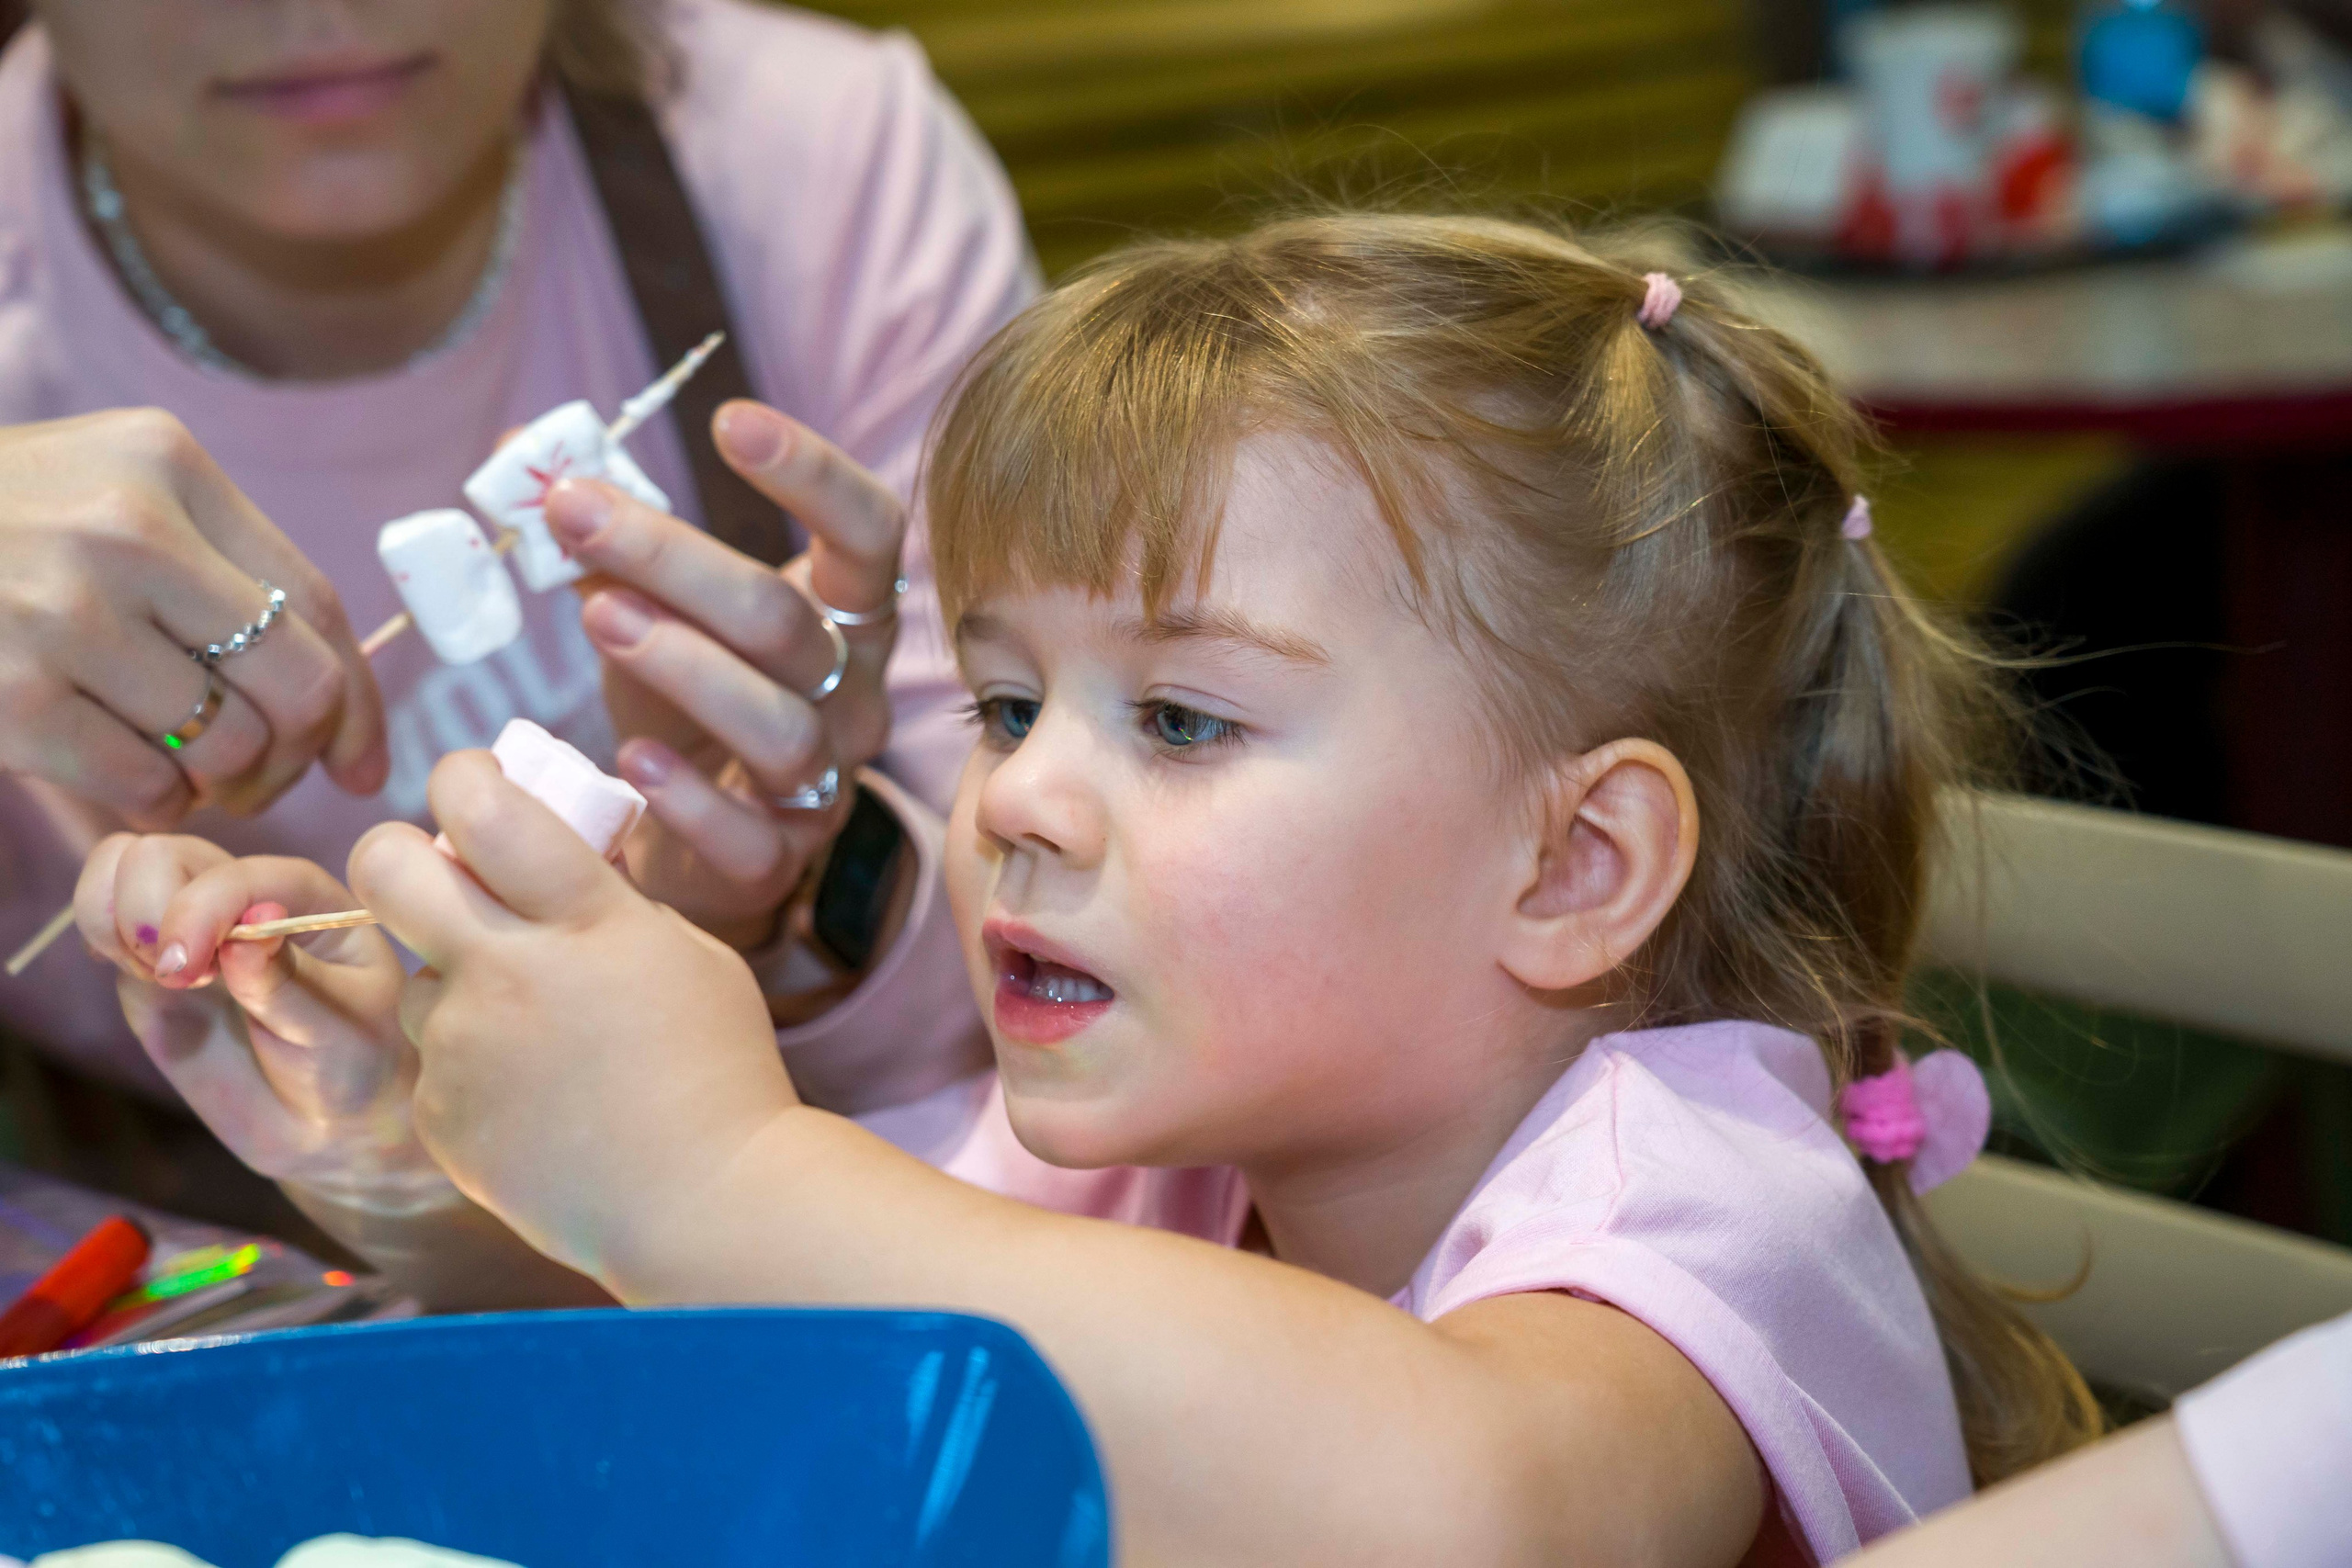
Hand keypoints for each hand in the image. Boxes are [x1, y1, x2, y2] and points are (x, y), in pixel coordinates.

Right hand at [0, 410, 386, 826]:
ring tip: (186, 772)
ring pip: (230, 746)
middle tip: (265, 775)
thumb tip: (345, 702)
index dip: (362, 701)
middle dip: (301, 752)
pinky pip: (149, 786)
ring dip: (223, 784)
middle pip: (299, 685)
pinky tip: (128, 779)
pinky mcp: (10, 696)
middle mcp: (127, 530)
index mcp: (167, 465)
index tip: (366, 760)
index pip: (317, 603)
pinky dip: (157, 803)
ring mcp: (63, 613)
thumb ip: (219, 566)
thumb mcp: (111, 492)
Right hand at [74, 832, 448, 1214]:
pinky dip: (101, 937)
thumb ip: (287, 988)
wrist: (326, 1115)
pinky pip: (102, 915)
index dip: (202, 908)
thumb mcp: (338, 1033)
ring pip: (120, 865)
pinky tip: (147, 981)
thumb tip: (246, 936)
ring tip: (163, 980)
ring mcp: (191, 922)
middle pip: (160, 853)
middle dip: (147, 909)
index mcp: (306, 898)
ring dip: (116, 919)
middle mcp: (243, 896)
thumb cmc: (354, 1063)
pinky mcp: (150, 959)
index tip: (187, 972)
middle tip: (180, 980)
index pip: (239, 874)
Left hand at [350, 749, 795, 1279]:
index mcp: (586, 919)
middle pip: (384, 867)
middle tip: (435, 876)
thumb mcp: (687, 953)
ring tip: (538, 1038)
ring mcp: (463, 1048)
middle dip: (396, 853)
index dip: (464, 776)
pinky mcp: (439, 1115)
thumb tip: (539, 856)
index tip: (477, 786)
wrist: (707, 1204)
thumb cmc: (718, 1070)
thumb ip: (607, 900)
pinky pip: (434, 1062)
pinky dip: (475, 1069)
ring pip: (413, 978)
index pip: (481, 806)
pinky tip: (539, 1100)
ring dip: (456, 986)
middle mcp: (508, 973)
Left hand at [544, 401, 905, 948]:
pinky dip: (690, 800)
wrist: (694, 848)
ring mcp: (825, 782)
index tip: (730, 422)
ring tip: (596, 616)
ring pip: (780, 727)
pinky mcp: (779, 860)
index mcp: (844, 617)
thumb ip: (606, 539)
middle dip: (679, 560)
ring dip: (686, 666)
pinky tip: (630, 761)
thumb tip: (525, 445)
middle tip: (575, 513)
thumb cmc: (681, 705)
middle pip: (789, 625)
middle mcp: (854, 696)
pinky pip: (750, 836)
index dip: (815, 475)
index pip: (867, 533)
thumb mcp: (651, 610)